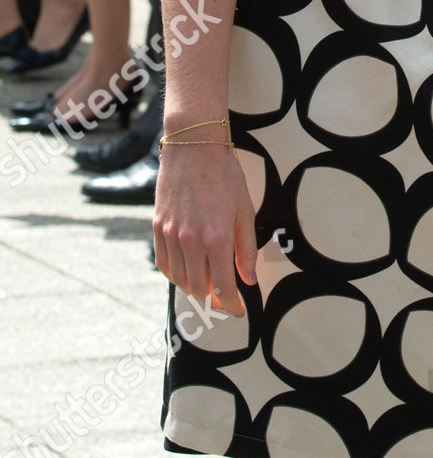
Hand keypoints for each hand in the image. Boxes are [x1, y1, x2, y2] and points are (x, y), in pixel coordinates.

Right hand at [153, 142, 257, 315]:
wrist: (194, 146)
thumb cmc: (225, 176)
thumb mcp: (245, 210)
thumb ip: (247, 248)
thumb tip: (248, 279)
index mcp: (217, 237)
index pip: (223, 286)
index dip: (232, 304)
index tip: (240, 310)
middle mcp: (191, 240)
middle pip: (200, 288)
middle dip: (215, 299)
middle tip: (226, 296)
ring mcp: (171, 235)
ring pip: (181, 280)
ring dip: (195, 289)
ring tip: (209, 284)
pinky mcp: (158, 227)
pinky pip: (164, 264)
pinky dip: (176, 275)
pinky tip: (187, 271)